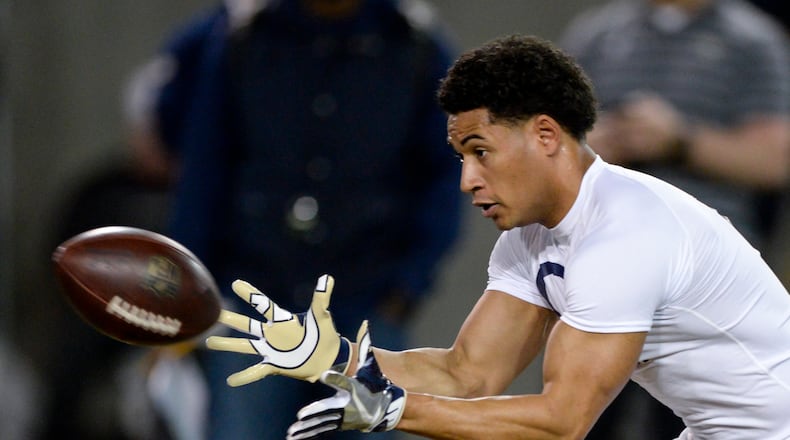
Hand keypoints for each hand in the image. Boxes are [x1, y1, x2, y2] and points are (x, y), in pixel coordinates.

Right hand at [205, 274, 349, 384]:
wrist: (328, 358)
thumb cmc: (325, 334)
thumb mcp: (322, 316)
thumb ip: (321, 298)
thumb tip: (327, 278)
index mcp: (282, 320)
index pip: (263, 304)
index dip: (250, 294)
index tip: (236, 283)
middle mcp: (272, 334)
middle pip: (247, 325)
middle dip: (232, 320)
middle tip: (215, 314)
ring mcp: (271, 350)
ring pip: (245, 346)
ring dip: (228, 345)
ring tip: (208, 343)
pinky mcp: (275, 365)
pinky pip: (256, 371)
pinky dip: (244, 376)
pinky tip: (230, 381)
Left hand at [287, 321, 406, 438]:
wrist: (385, 408)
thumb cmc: (374, 384)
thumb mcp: (370, 366)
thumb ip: (366, 346)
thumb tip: (365, 323)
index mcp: (354, 388)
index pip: (344, 382)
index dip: (335, 377)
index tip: (324, 374)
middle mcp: (348, 405)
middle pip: (329, 409)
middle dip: (314, 413)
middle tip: (300, 416)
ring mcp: (342, 417)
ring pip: (322, 423)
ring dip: (307, 428)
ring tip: (292, 431)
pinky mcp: (338, 424)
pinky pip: (321, 429)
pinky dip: (308, 434)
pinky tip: (294, 437)